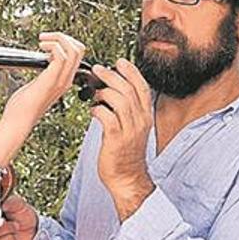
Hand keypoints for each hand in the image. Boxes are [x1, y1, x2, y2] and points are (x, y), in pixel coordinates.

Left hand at [4, 33, 85, 122]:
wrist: (18, 121)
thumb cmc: (22, 106)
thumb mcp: (37, 85)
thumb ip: (43, 74)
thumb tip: (41, 61)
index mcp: (63, 80)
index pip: (77, 56)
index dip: (66, 43)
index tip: (49, 42)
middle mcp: (65, 80)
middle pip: (79, 50)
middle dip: (63, 37)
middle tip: (46, 38)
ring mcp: (60, 80)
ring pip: (74, 50)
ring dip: (58, 38)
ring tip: (42, 40)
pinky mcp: (51, 80)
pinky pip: (61, 56)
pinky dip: (52, 46)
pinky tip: (41, 47)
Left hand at [90, 58, 154, 220]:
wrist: (126, 177)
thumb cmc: (124, 153)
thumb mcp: (130, 128)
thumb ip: (125, 110)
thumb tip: (110, 92)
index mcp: (145, 116)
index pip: (141, 87)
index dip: (131, 72)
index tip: (119, 62)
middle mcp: (140, 121)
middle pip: (128, 89)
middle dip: (112, 76)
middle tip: (98, 70)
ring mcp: (129, 130)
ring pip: (119, 100)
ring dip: (103, 92)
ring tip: (94, 94)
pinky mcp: (116, 139)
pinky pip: (107, 117)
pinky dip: (97, 110)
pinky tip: (93, 111)